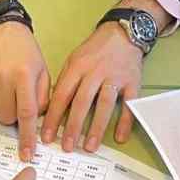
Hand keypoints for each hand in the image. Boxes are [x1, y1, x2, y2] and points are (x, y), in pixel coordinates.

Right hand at [0, 21, 50, 162]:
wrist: (2, 28)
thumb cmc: (26, 51)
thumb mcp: (42, 71)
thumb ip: (43, 98)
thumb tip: (37, 123)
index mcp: (24, 75)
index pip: (26, 114)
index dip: (26, 137)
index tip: (26, 153)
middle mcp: (2, 77)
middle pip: (7, 117)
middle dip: (14, 115)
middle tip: (17, 99)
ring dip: (0, 107)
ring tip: (6, 89)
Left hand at [41, 21, 143, 152]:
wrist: (123, 33)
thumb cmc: (95, 49)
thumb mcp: (74, 59)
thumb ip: (65, 81)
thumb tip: (52, 106)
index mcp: (78, 67)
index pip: (62, 95)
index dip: (53, 117)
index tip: (47, 135)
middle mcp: (95, 72)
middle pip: (82, 102)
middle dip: (73, 127)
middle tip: (67, 146)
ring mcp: (115, 77)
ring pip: (104, 105)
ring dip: (96, 128)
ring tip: (89, 146)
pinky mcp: (132, 82)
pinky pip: (129, 104)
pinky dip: (125, 121)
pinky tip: (120, 137)